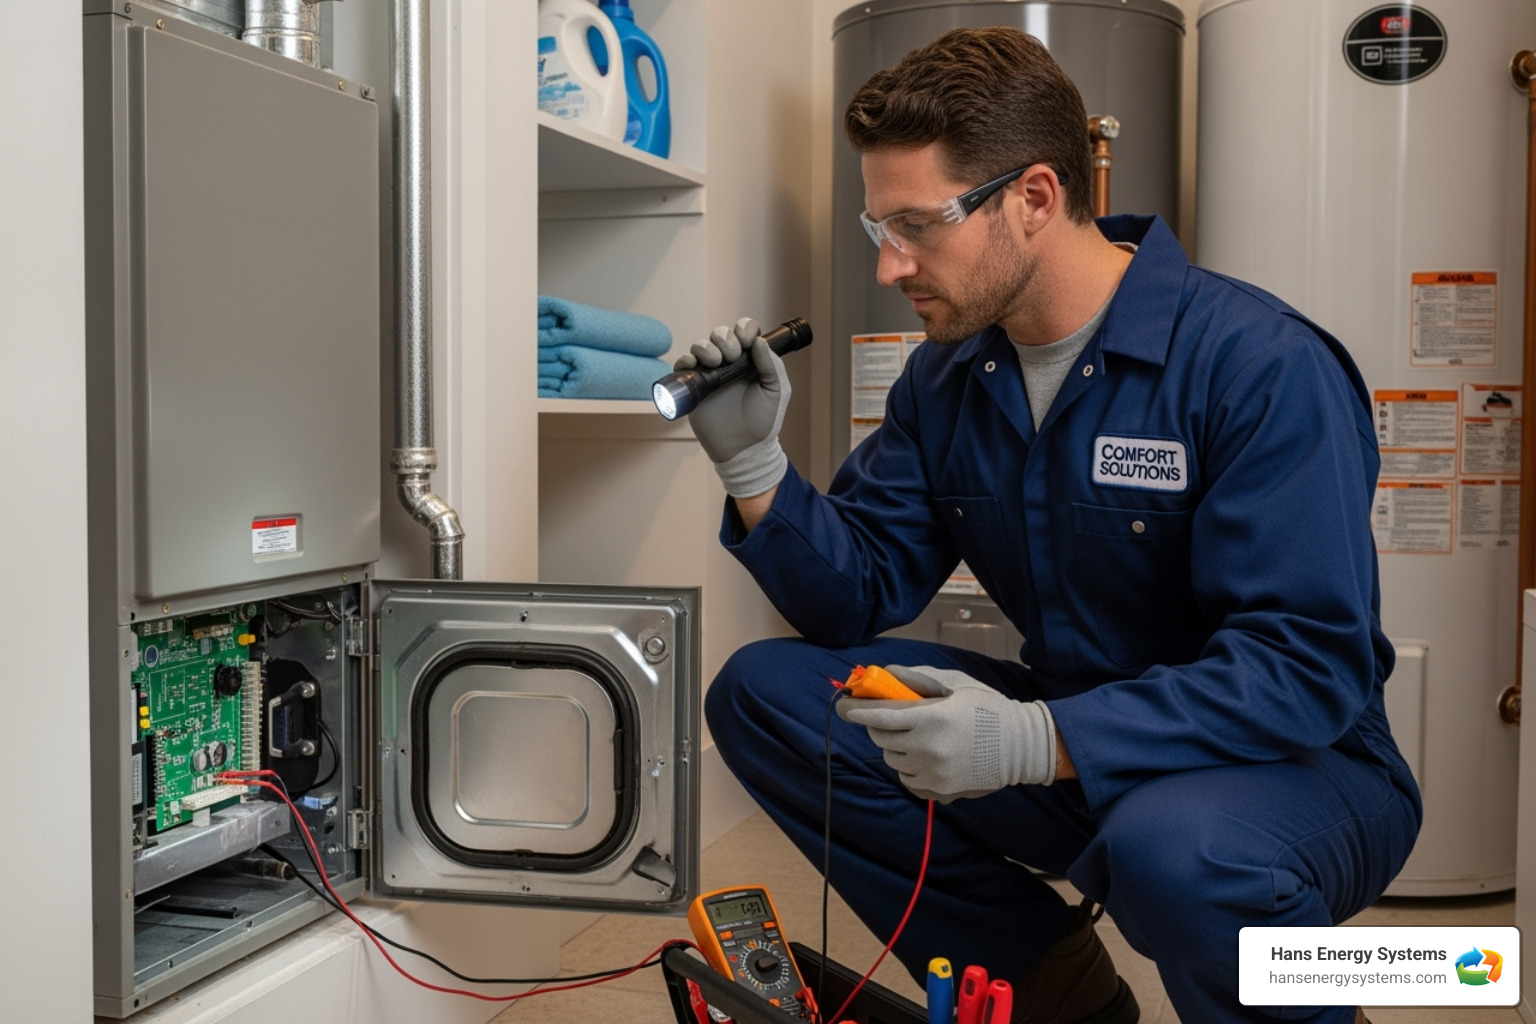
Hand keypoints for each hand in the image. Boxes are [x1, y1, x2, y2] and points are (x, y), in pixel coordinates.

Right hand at [677, 317, 788, 497]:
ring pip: (701, 346)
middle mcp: (729, 363)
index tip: (746, 341)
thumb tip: (759, 341)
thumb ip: (772, 365)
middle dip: (725, 339)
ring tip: (715, 362)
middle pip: (720, 334)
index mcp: (751, 360)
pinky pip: (683, 366)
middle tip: (732, 356)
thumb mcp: (776, 391)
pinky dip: (686, 360)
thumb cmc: (764, 421)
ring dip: (706, 347)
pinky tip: (694, 365)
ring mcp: (710, 373)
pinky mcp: (694, 387)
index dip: (743, 330)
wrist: (744, 448)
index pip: (744, 332)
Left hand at [837, 665, 1056, 801]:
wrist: (1021, 747)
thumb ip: (919, 680)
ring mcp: (933, 772)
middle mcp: (928, 748)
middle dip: (876, 727)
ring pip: (893, 760)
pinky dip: (908, 767)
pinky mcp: (939, 790)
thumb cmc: (989, 710)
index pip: (881, 715)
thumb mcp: (956, 687)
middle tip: (882, 718)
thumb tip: (888, 672)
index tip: (844, 706)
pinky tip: (924, 756)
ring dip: (894, 747)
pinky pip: (907, 779)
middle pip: (882, 739)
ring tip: (913, 736)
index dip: (857, 710)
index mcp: (932, 718)